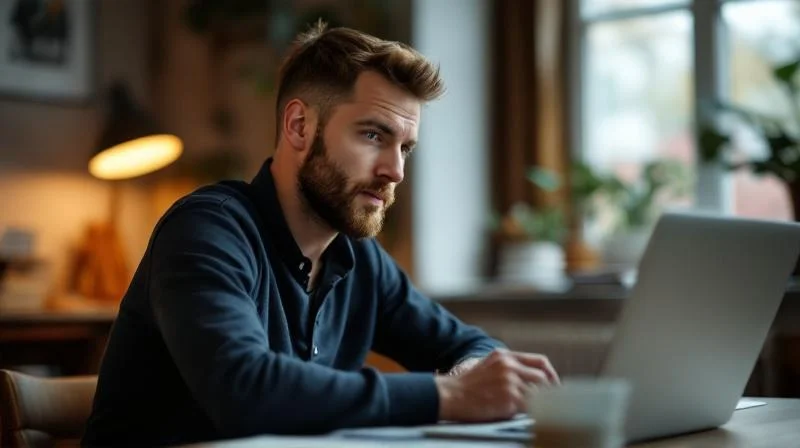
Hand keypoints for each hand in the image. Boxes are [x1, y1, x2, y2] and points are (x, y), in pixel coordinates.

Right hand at [434, 349, 558, 422]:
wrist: (450, 395)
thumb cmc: (467, 386)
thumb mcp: (488, 366)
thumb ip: (508, 369)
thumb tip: (530, 382)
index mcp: (505, 356)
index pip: (540, 361)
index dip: (551, 375)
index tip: (555, 386)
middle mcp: (509, 366)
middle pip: (542, 378)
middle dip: (550, 392)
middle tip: (552, 403)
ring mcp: (510, 381)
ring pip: (539, 394)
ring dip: (540, 404)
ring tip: (539, 411)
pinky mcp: (509, 398)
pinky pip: (530, 407)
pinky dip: (532, 413)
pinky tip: (529, 417)